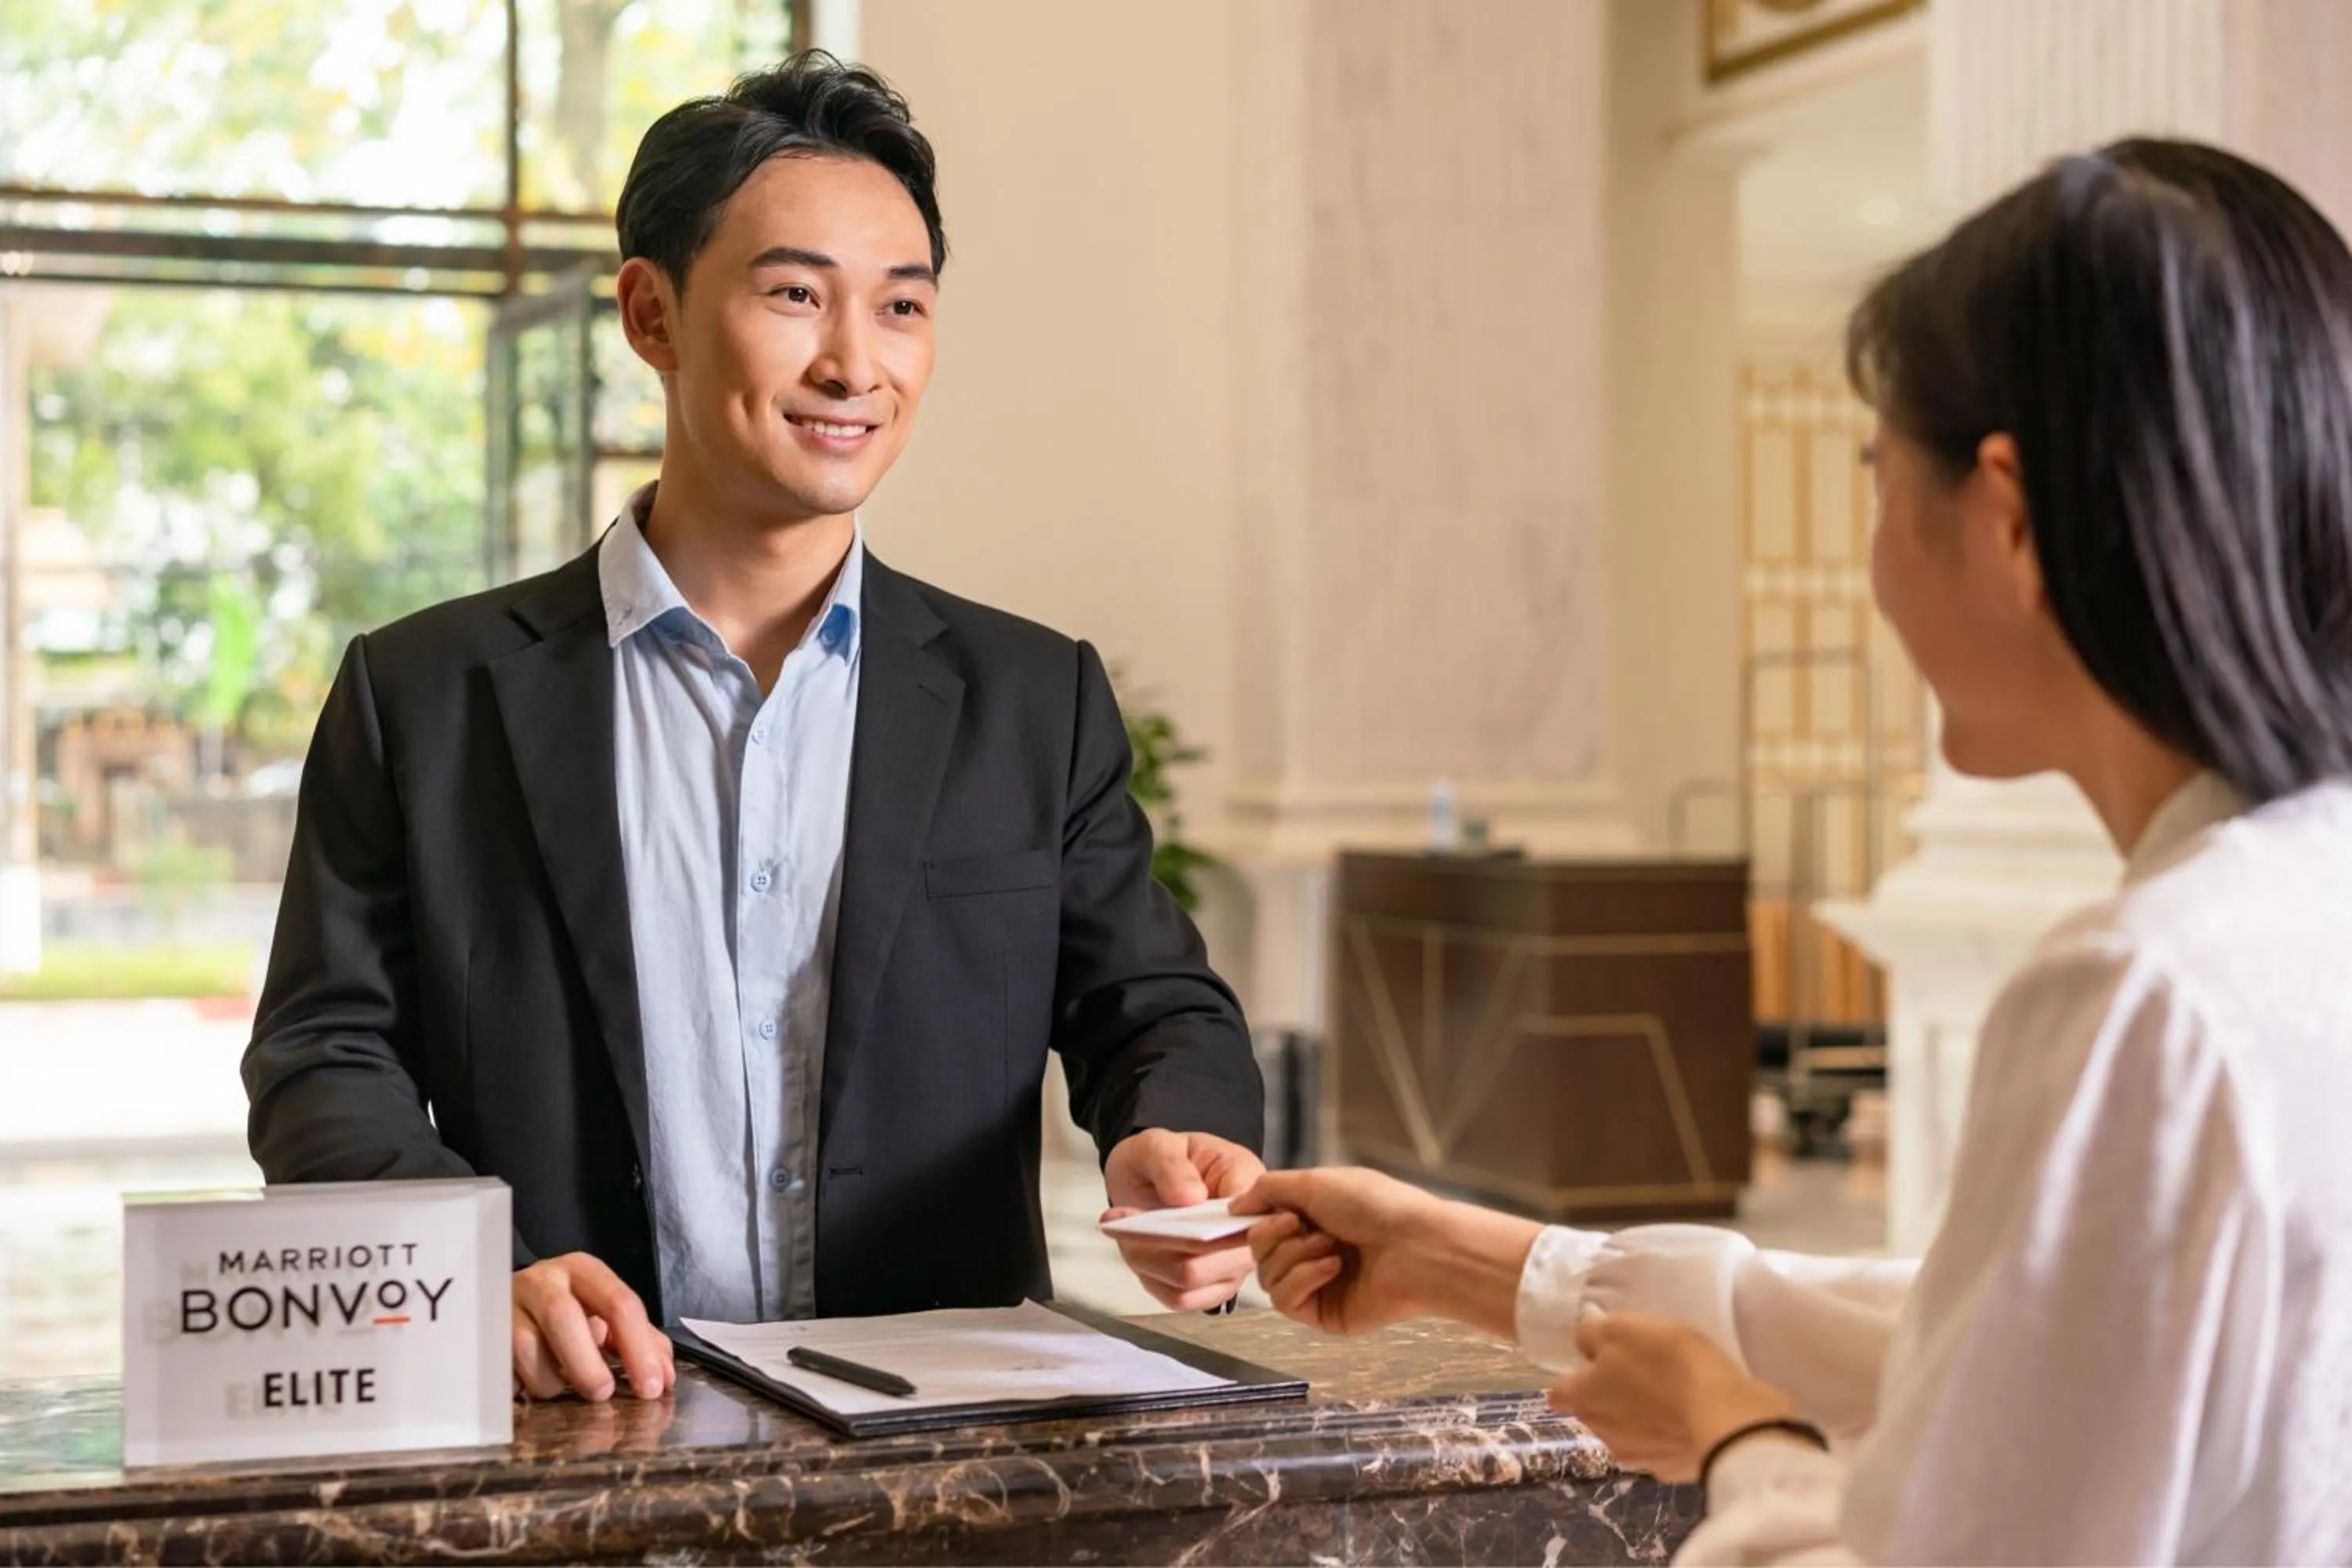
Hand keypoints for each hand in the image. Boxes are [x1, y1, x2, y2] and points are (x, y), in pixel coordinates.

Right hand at [512, 1252, 674, 1401]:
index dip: (638, 1349)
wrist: (508, 1296)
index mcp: (583, 1271)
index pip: (618, 1303)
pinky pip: (501, 1372)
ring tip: (560, 1385)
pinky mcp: (482, 1337)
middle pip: (563, 1317)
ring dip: (550, 1380)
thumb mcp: (606, 1313)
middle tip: (602, 1393)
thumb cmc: (570, 1307)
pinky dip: (521, 1387)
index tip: (650, 1388)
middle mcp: (543, 1280)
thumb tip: (663, 1378)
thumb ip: (641, 1341)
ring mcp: (506, 1306)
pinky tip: (530, 1384)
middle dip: (587, 1364)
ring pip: (526, 1348)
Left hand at [1102, 1129, 1264, 1310]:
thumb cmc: (1167, 1158)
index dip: (1215, 1224)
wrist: (1151, 1176)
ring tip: (1126, 1229)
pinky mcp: (1205, 1287)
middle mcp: (1248, 1232)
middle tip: (1134, 1221)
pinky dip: (1147, 1275)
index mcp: (1250, 1186)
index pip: (1249, 1218)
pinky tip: (1133, 1246)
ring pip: (1194, 1284)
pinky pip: (1178, 1298)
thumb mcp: (1160, 1143)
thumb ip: (1173, 1164)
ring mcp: (1230, 1265)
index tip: (1176, 1208)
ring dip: (1151, 1260)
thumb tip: (1190, 1198)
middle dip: (1171, 1244)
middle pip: (1224, 1262)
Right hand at [1229, 1166, 1455, 1334]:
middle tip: (1301, 1224)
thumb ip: (1268, 1189)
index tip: (1255, 1211)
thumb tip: (1234, 1205)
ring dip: (1294, 1256)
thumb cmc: (1376, 1207)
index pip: (1262, 1222)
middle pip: (1257, 1250)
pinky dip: (1303, 1278)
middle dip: (1275, 1234)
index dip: (1256, 1218)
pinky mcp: (1323, 1313)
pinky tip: (1332, 1267)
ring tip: (1329, 1246)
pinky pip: (1284, 1300)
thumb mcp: (1315, 1182)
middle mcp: (1312, 1249)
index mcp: (1312, 1217)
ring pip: (1266, 1276)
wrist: (1418, 1247)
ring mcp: (1317, 1283)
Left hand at [1546, 1312, 1797, 1483]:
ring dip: (1638, 1420)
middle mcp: (1601, 1434)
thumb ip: (1594, 1334)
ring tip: (1667, 1398)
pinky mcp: (1670, 1471)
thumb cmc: (1668, 1364)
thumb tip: (1584, 1343)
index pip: (1559, 1392)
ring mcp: (1636, 1459)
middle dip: (1608, 1398)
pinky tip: (1688, 1421)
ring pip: (1626, 1435)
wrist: (1724, 1419)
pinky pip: (1661, 1450)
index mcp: (1583, 1398)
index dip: (1573, 1378)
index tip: (1592, 1367)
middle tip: (1638, 1376)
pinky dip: (1668, 1438)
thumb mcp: (1626, 1328)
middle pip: (1594, 1413)